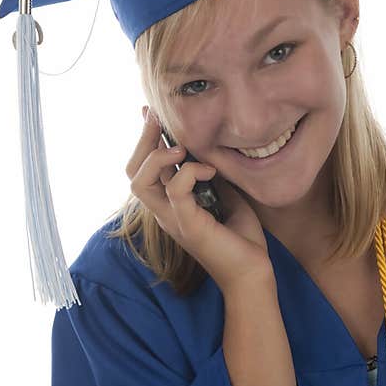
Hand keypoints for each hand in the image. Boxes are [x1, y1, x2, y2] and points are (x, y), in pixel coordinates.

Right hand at [125, 106, 273, 290]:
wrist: (253, 273)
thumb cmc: (241, 237)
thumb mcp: (224, 195)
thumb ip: (209, 175)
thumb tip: (207, 147)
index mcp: (169, 204)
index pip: (141, 170)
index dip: (143, 140)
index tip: (151, 112)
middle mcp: (164, 212)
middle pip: (132, 173)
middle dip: (144, 140)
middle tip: (159, 118)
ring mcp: (173, 220)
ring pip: (140, 182)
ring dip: (158, 157)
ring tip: (181, 148)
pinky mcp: (189, 225)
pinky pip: (175, 190)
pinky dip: (189, 172)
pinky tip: (209, 170)